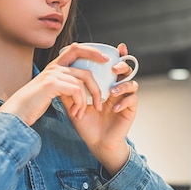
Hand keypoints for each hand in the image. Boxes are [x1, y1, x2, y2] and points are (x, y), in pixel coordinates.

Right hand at [0, 43, 108, 124]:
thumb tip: (82, 85)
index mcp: (55, 66)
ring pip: (82, 83)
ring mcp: (53, 74)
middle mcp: (55, 67)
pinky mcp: (52, 84)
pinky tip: (76, 113)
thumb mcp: (52, 89)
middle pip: (85, 70)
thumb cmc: (35, 103)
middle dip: (97, 87)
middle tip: (102, 100)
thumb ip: (65, 83)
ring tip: (85, 112)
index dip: (92, 51)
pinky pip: (76, 90)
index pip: (76, 49)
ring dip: (88, 100)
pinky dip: (79, 103)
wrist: (18, 111)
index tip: (106, 60)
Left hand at [61, 43, 138, 174]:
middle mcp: (117, 89)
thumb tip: (58, 75)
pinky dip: (123, 102)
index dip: (118, 55)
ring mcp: (125, 99)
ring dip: (123, 85)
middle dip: (122, 65)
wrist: (96, 143)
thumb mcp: (74, 105)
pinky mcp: (130, 110)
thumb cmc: (87, 124)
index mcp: (106, 84)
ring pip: (132, 84)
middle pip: (126, 71)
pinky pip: (132, 100)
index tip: (117, 47)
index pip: (112, 66)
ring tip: (112, 91)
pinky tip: (113, 108)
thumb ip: (69, 90)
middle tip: (113, 68)